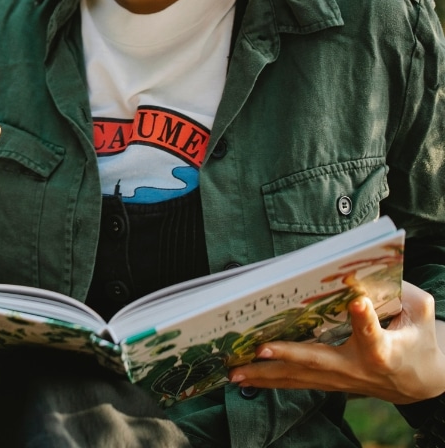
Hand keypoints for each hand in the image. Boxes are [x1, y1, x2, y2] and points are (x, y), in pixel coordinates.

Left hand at [229, 282, 444, 403]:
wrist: (419, 386)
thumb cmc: (419, 343)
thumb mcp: (420, 314)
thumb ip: (401, 292)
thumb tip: (368, 268)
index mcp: (384, 350)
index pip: (372, 333)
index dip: (364, 318)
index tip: (357, 301)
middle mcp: (357, 368)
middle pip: (320, 361)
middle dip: (288, 355)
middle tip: (260, 349)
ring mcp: (339, 379)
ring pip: (299, 377)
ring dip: (264, 375)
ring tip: (234, 372)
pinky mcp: (328, 383)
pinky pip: (295, 382)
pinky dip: (268, 380)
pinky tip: (241, 378)